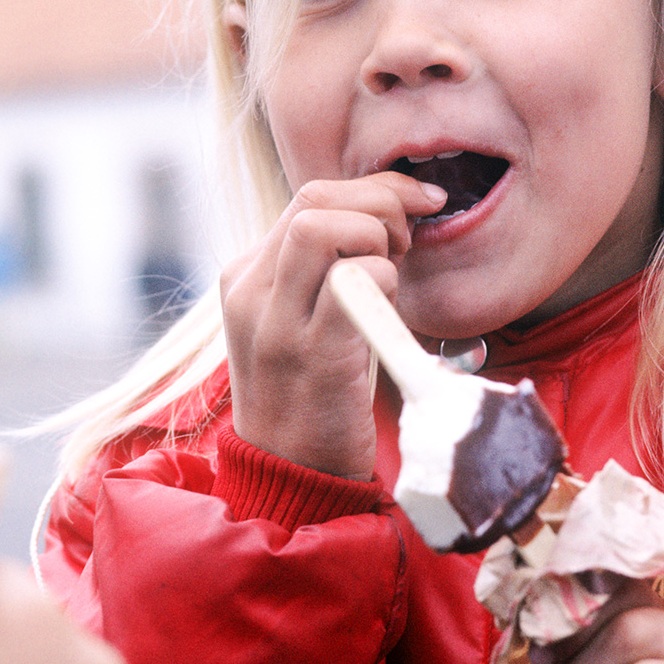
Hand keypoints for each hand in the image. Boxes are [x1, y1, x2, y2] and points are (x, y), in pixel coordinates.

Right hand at [220, 170, 445, 476]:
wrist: (289, 473)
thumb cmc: (314, 389)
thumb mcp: (303, 315)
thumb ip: (327, 265)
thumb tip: (388, 213)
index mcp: (247, 275)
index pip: (311, 196)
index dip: (374, 190)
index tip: (416, 207)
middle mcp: (251, 292)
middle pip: (316, 198)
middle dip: (379, 203)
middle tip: (406, 243)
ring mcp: (276, 323)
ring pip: (324, 227)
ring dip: (377, 238)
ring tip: (392, 275)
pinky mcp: (311, 355)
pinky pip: (352, 283)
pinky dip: (385, 280)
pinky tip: (387, 311)